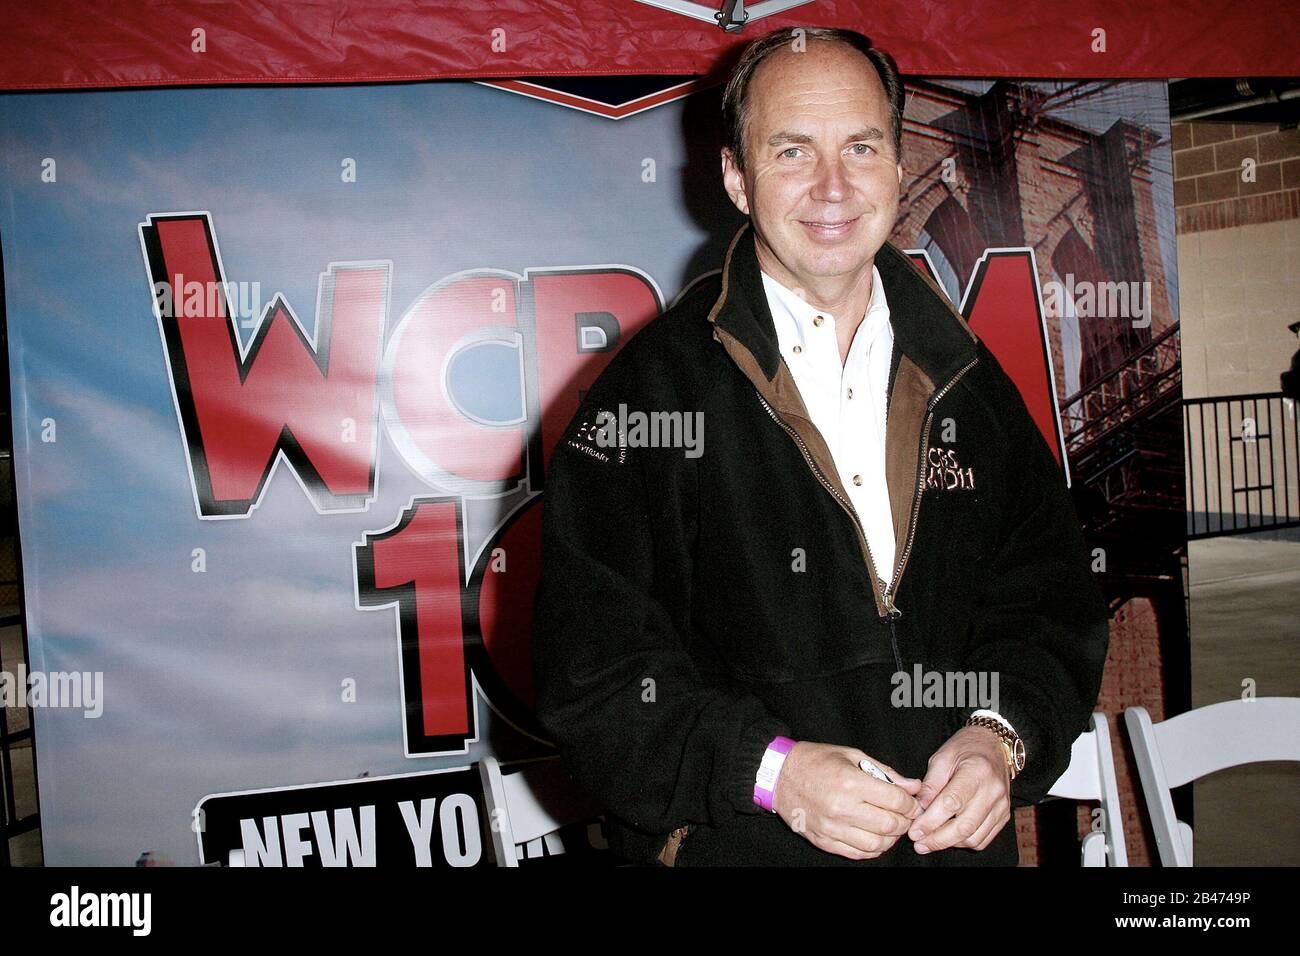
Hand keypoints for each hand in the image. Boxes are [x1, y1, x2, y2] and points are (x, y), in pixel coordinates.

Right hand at [772, 741, 923, 859]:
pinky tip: (874, 837)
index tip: (912, 802)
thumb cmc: (815, 761)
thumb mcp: (851, 755)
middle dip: (905, 821)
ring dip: (890, 838)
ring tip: (890, 827)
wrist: (779, 775)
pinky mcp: (824, 840)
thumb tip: (913, 786)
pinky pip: (857, 853)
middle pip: (890, 825)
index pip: (895, 801)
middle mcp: (842, 807)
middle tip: (905, 815)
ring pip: (876, 844)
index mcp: (851, 782)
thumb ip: (885, 771)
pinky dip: (872, 849)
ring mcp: (832, 827)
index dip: (911, 804)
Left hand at [909, 725, 1011, 853]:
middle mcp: (993, 792)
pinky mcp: (1003, 816)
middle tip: (918, 844)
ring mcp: (1001, 806)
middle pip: (964, 826)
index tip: (914, 831)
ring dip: (949, 844)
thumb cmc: (965, 748)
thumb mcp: (942, 757)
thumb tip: (919, 808)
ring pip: (974, 837)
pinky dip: (964, 842)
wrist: (994, 746)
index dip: (931, 821)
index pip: (952, 803)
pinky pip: (983, 839)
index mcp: (977, 772)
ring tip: (929, 842)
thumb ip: (930, 784)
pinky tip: (948, 837)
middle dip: (938, 839)